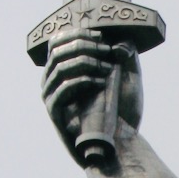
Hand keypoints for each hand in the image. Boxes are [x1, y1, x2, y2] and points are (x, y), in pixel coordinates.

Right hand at [41, 32, 143, 155]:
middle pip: (58, 50)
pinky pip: (62, 89)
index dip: (78, 33)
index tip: (102, 36)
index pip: (59, 41)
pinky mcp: (55, 113)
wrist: (123, 144)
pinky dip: (81, 81)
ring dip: (85, 62)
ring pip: (59, 67)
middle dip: (84, 45)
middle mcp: (53, 81)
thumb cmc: (123, 112)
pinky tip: (101, 83)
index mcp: (64, 69)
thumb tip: (117, 39)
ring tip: (107, 69)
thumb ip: (124, 54)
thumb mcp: (127, 76)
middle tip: (107, 51)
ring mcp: (51, 96)